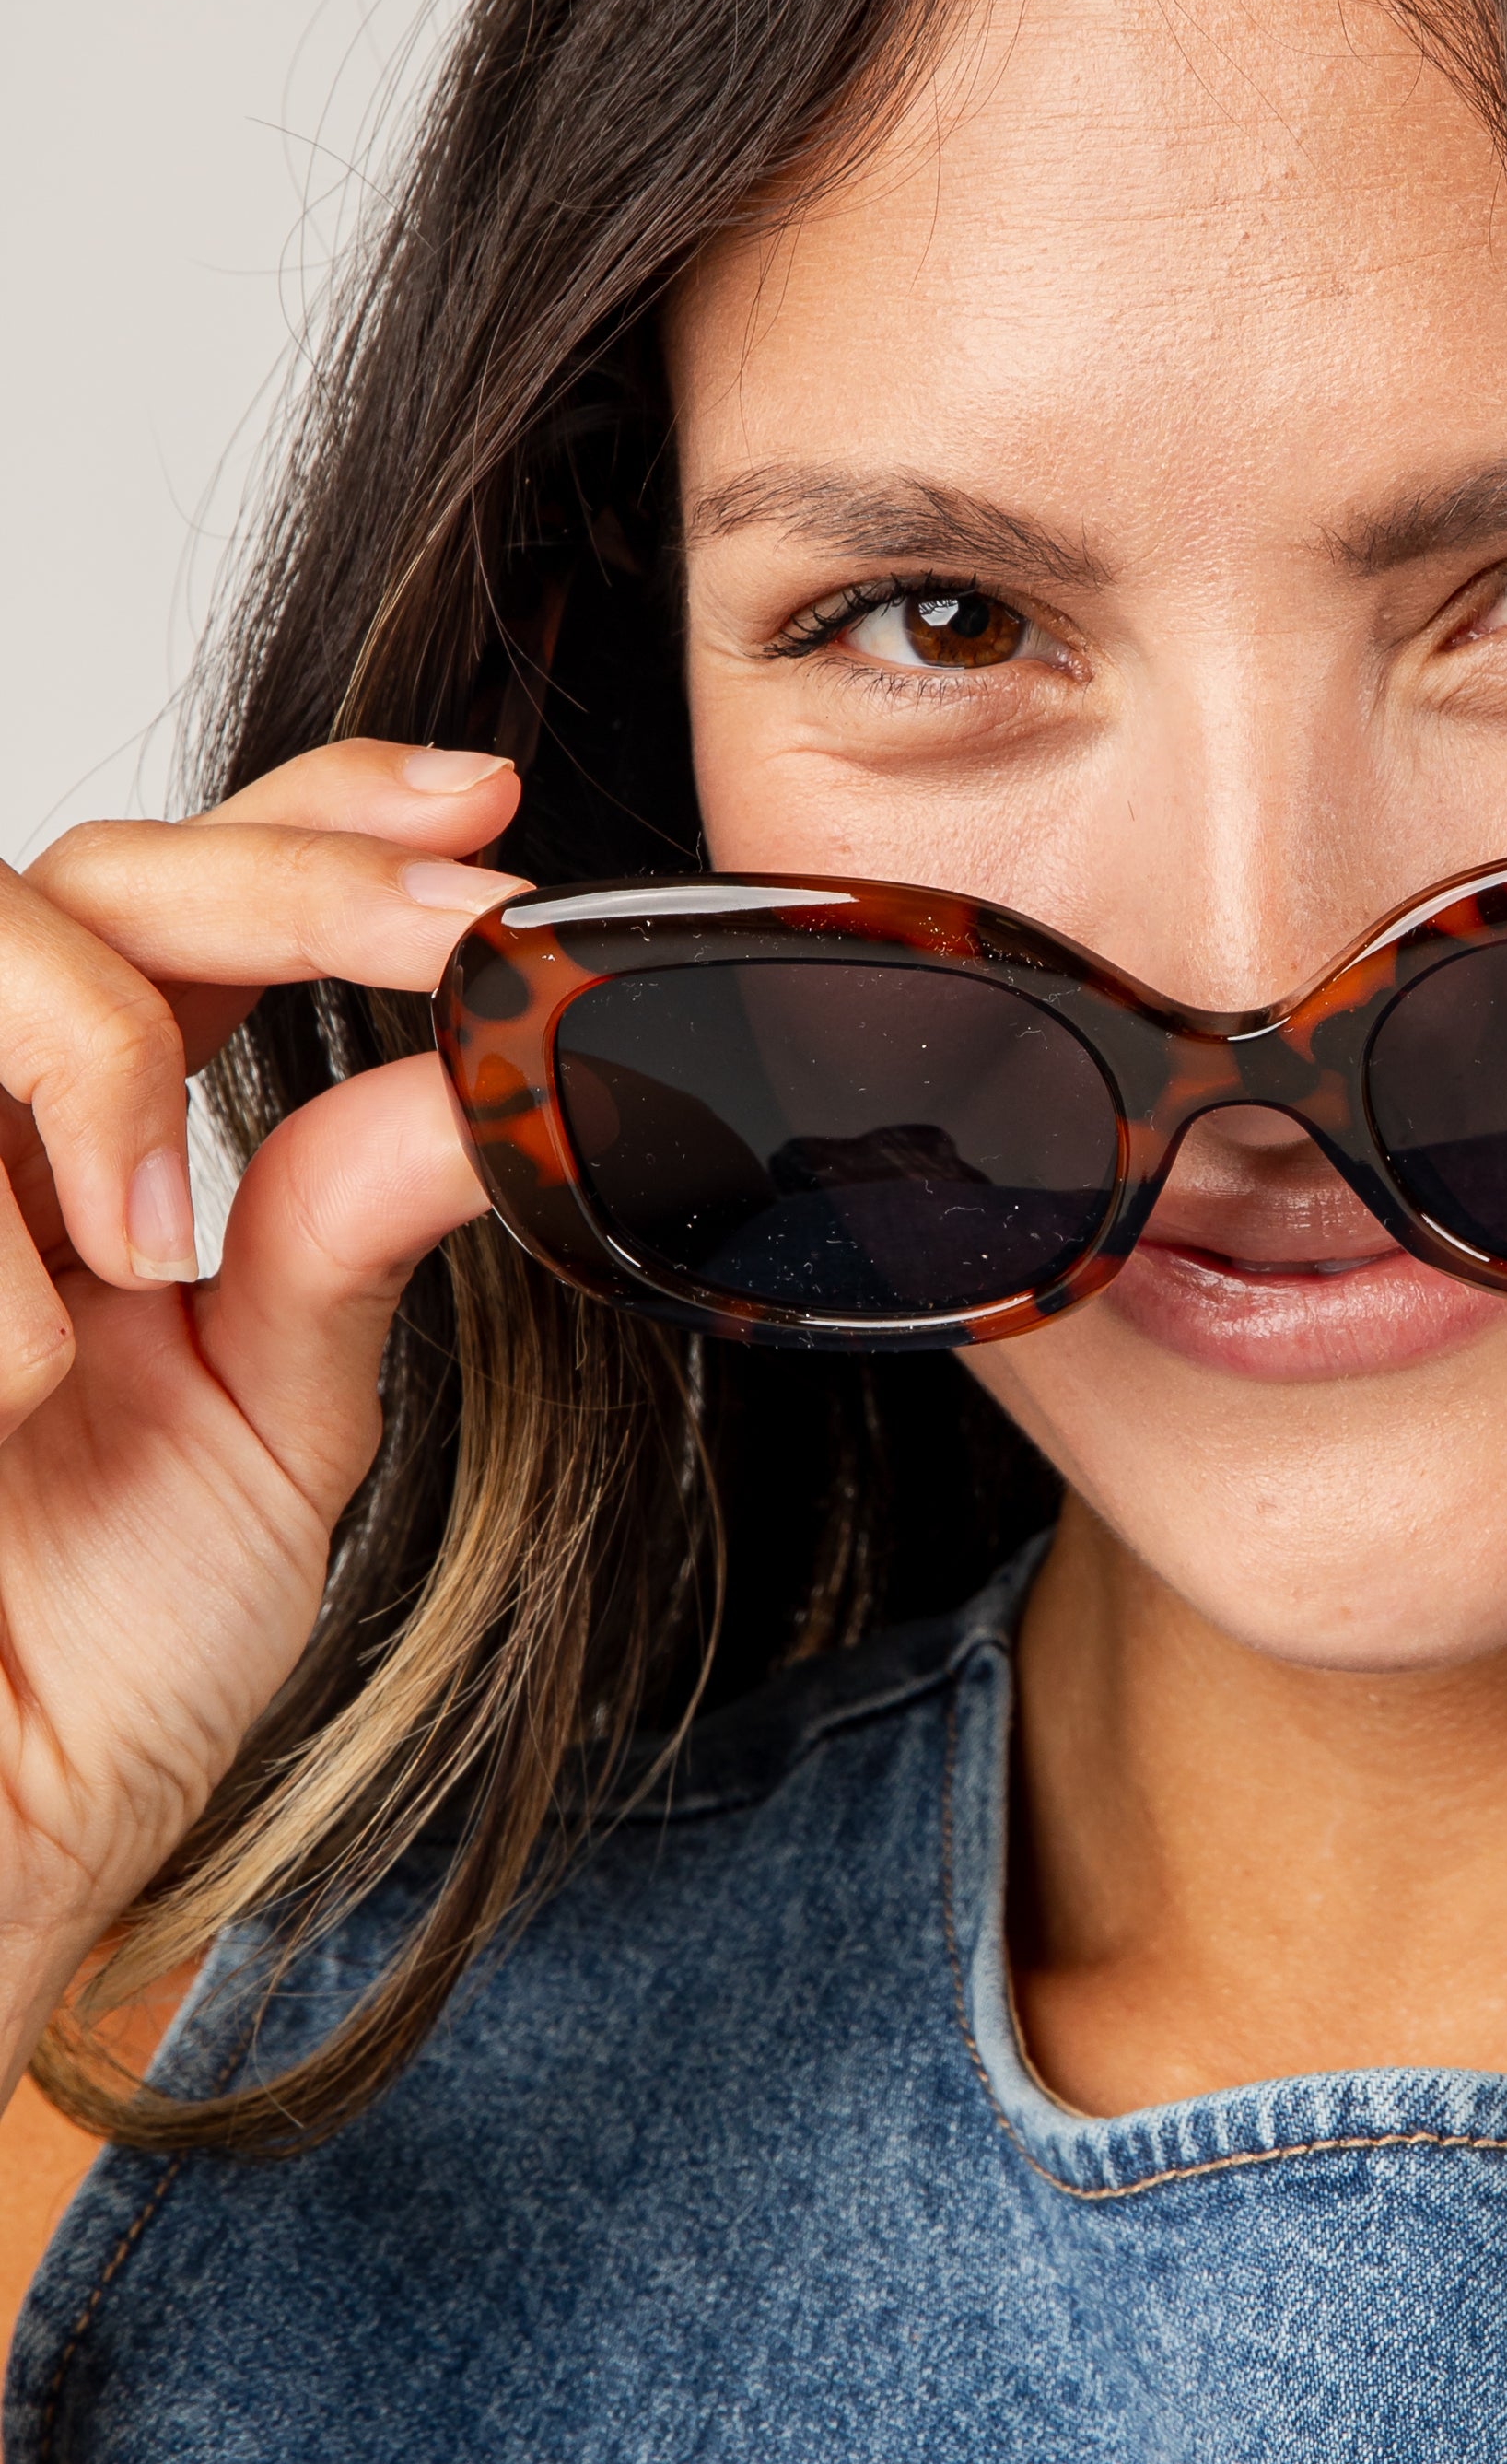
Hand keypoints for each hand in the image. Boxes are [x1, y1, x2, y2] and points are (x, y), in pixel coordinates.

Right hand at [0, 745, 527, 2064]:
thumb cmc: (84, 1654)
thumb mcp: (271, 1418)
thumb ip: (351, 1226)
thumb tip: (500, 1068)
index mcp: (101, 1146)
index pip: (199, 894)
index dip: (326, 809)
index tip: (483, 811)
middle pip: (87, 873)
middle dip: (284, 881)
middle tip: (441, 940)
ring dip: (97, 1060)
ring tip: (143, 1258)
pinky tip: (14, 1395)